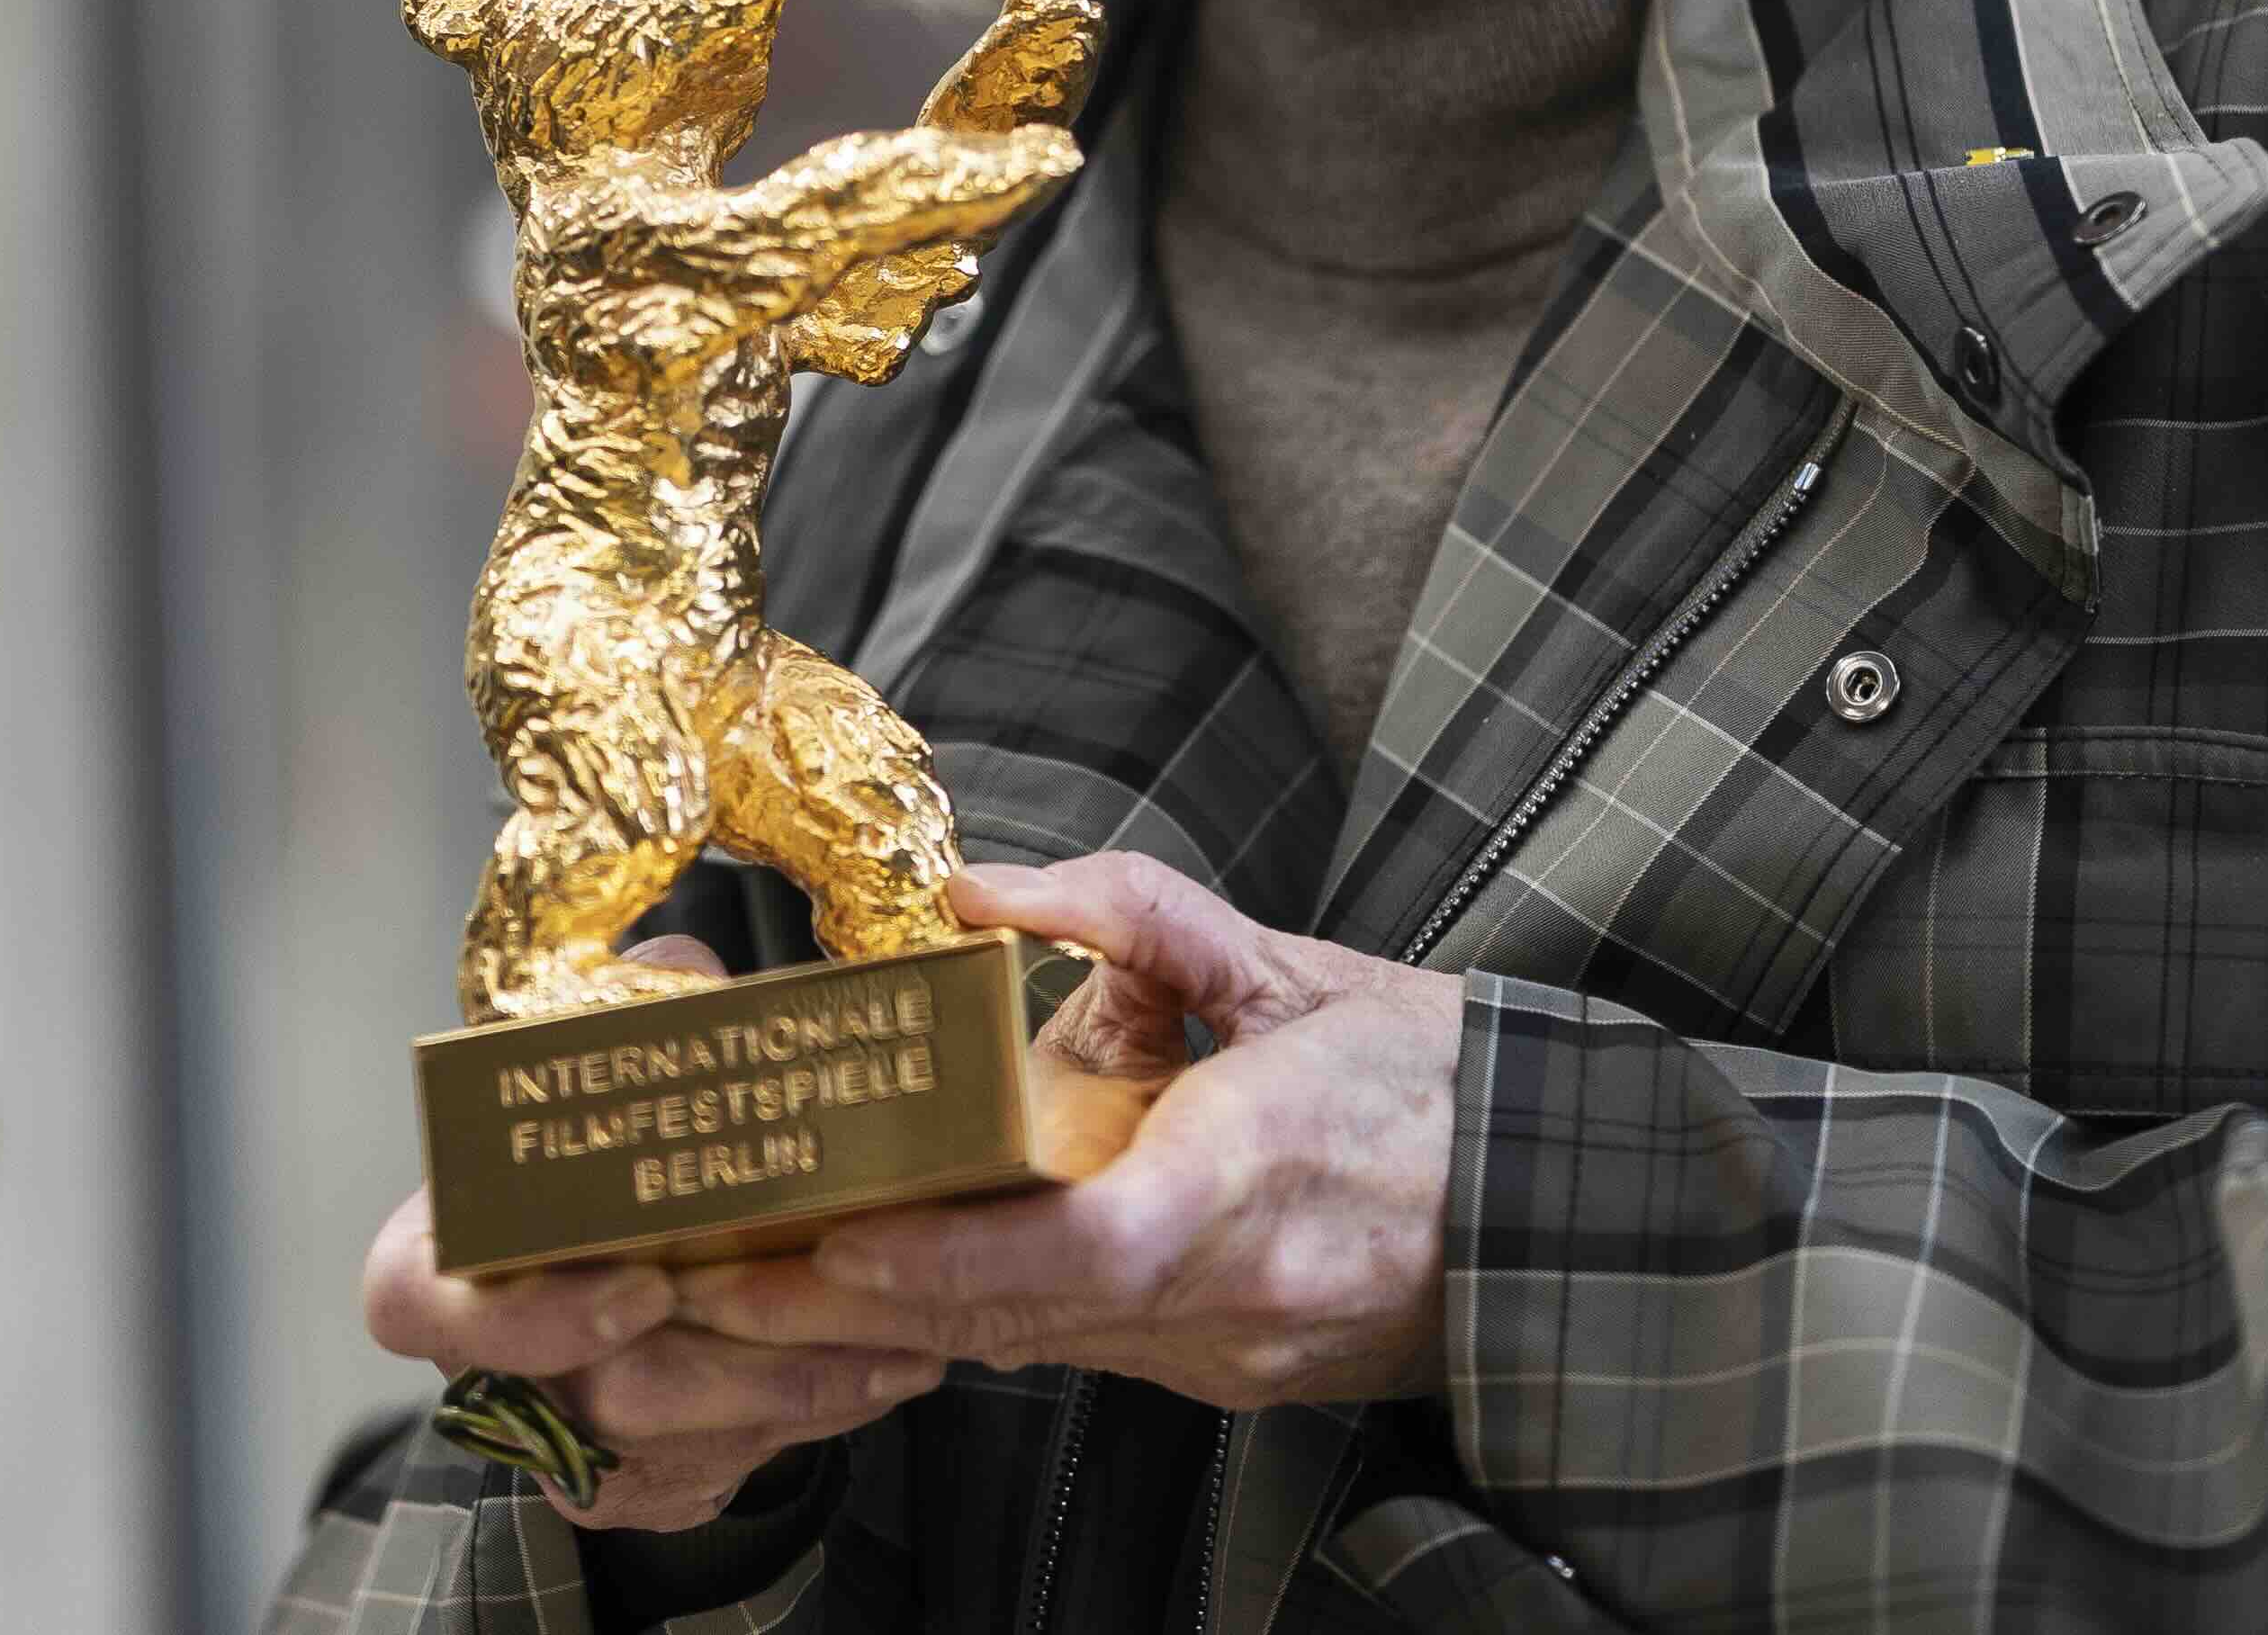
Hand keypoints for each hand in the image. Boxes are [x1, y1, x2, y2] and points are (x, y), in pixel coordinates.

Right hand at [358, 938, 944, 1530]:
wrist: (627, 1228)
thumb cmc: (607, 1132)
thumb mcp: (607, 1048)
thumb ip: (636, 1005)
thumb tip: (692, 976)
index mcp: (444, 1250)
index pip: (418, 1305)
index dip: (528, 1312)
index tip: (647, 1286)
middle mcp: (489, 1357)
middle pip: (595, 1396)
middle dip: (736, 1369)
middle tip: (847, 1315)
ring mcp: (556, 1430)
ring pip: (673, 1448)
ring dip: (799, 1396)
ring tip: (907, 1341)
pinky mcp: (628, 1478)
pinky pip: (713, 1474)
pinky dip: (806, 1427)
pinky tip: (885, 1371)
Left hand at [669, 857, 1462, 1412]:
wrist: (1557, 1202)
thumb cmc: (1431, 1074)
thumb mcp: (1290, 955)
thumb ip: (1132, 909)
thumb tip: (978, 889)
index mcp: (1260, 1166)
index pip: (1088, 1244)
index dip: (952, 1255)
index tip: (838, 1239)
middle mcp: (1238, 1287)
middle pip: (1019, 1322)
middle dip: (855, 1311)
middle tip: (710, 1284)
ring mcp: (1231, 1352)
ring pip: (1033, 1350)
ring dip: (894, 1330)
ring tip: (751, 1295)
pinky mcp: (1227, 1378)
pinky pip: (1080, 1355)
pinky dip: (982, 1328)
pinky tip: (885, 1300)